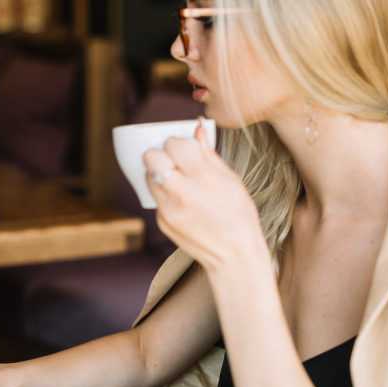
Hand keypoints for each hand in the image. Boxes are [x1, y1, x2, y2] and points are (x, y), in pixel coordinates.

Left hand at [143, 119, 265, 271]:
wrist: (234, 255)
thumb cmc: (239, 216)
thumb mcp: (231, 180)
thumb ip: (209, 154)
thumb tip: (197, 129)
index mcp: (203, 177)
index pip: (174, 144)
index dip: (177, 143)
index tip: (183, 149)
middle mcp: (182, 192)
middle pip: (151, 157)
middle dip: (160, 154)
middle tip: (172, 160)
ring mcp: (168, 209)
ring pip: (148, 177)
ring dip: (158, 173)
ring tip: (176, 179)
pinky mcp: (162, 222)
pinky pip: (156, 198)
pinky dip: (164, 194)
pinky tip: (181, 201)